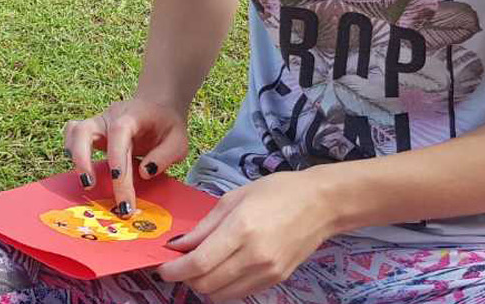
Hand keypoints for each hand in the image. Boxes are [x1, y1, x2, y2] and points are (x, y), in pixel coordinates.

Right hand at [63, 96, 188, 218]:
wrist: (158, 107)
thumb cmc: (167, 126)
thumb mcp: (178, 141)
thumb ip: (165, 156)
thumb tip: (144, 173)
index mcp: (132, 116)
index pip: (119, 133)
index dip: (115, 157)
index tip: (118, 182)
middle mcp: (110, 117)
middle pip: (84, 130)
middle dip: (83, 159)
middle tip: (90, 186)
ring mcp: (98, 123)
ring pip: (74, 132)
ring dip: (75, 158)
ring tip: (87, 182)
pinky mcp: (91, 132)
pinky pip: (72, 136)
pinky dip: (71, 152)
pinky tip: (83, 171)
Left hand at [156, 170, 338, 301]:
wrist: (322, 204)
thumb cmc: (278, 191)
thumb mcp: (235, 198)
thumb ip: (205, 226)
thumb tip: (178, 245)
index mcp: (241, 229)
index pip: (198, 263)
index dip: (174, 270)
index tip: (162, 267)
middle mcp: (253, 256)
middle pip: (205, 284)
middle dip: (185, 278)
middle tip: (180, 264)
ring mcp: (266, 272)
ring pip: (220, 295)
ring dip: (203, 285)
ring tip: (202, 267)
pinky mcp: (276, 280)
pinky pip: (239, 294)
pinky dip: (223, 288)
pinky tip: (223, 270)